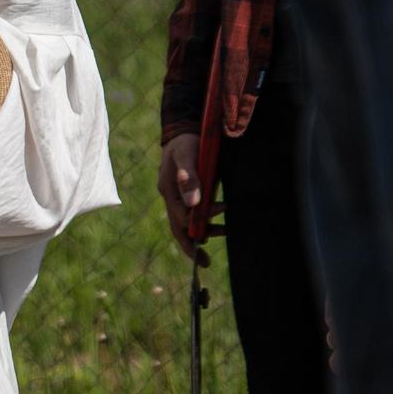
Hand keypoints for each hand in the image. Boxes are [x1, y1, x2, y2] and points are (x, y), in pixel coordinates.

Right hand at [157, 135, 215, 263]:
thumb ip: (189, 177)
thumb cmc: (186, 141)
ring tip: (224, 233)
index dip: (200, 220)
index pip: (181, 216)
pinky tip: (219, 226)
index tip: (221, 212)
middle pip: (178, 227)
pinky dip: (204, 223)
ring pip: (187, 223)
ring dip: (203, 233)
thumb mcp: (186, 155)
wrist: (185, 130)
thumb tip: (193, 203)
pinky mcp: (189, 194)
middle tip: (206, 263)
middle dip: (192, 244)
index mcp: (168, 189)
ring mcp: (179, 196)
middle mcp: (171, 196)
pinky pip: (194, 214)